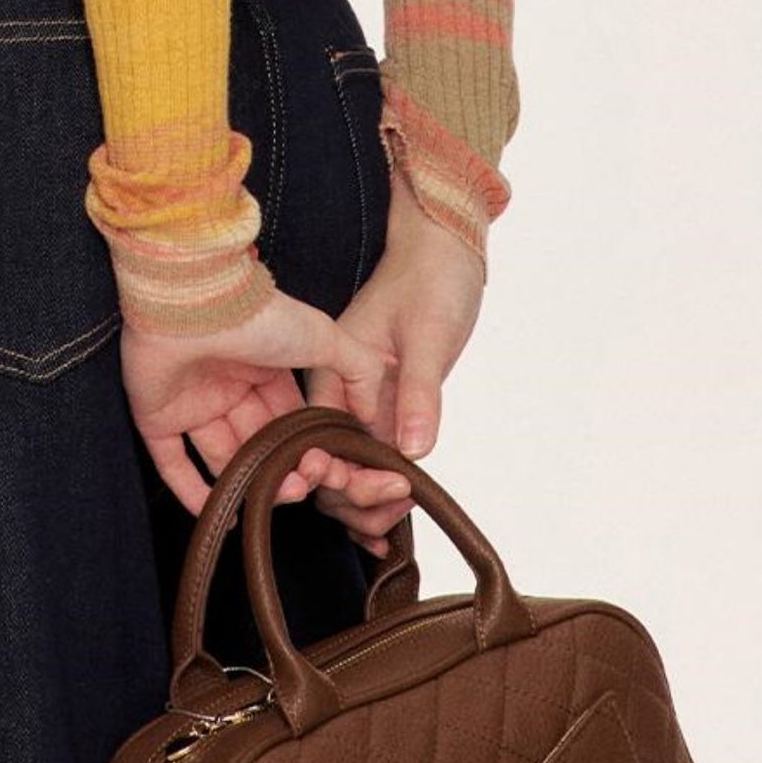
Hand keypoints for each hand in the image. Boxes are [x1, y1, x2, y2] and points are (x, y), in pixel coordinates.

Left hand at [118, 271, 400, 532]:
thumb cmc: (255, 314)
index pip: (289, 421)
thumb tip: (375, 410)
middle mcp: (228, 386)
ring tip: (276, 497)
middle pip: (259, 444)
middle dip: (283, 470)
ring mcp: (190, 403)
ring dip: (250, 484)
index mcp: (264, 368)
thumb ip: (357, 367)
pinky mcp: (156, 418)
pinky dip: (193, 492)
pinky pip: (173, 464)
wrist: (192, 301)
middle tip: (303, 485)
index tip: (325, 467)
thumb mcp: (322, 335)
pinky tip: (220, 511)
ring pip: (223, 458)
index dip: (306, 448)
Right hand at [296, 166, 488, 552]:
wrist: (444, 245)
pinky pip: (368, 455)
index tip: (384, 489)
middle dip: (353, 497)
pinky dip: (376, 486)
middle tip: (395, 508)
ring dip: (363, 501)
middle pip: (324, 463)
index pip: (317, 442)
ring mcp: (357, 399)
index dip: (343, 477)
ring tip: (396, 517)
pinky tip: (392, 513)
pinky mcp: (380, 403)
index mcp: (330, 369)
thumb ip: (418, 391)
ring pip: (342, 467)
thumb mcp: (428, 333)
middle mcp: (335, 390)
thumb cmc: (432, 276)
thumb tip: (413, 450)